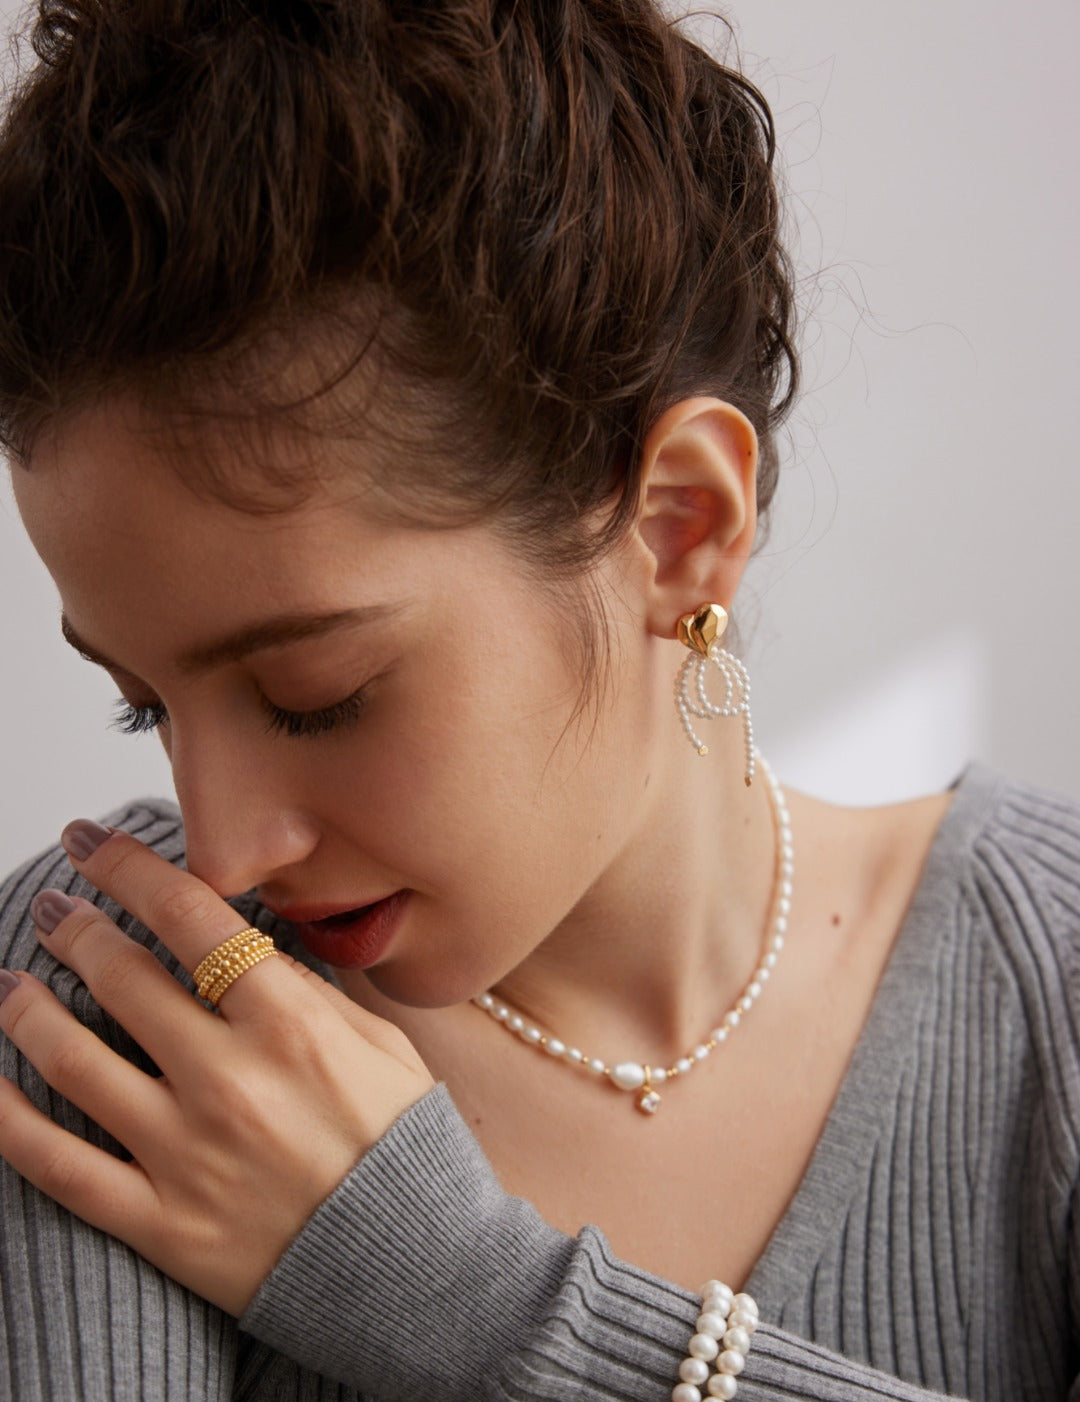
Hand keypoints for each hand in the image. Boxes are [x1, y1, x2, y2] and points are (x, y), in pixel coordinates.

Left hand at [0, 823, 434, 1315]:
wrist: (416, 1268)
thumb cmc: (405, 1147)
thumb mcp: (381, 1044)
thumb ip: (311, 992)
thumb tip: (249, 947)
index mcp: (292, 1024)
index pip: (191, 918)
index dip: (129, 867)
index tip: (91, 843)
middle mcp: (232, 1079)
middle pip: (123, 976)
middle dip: (78, 925)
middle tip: (55, 905)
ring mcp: (188, 1152)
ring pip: (74, 1060)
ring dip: (28, 1006)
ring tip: (11, 978)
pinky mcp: (160, 1221)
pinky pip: (59, 1165)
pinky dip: (10, 1119)